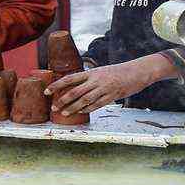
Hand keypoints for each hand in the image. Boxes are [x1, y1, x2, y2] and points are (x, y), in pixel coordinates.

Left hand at [47, 53, 175, 114]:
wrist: (137, 71)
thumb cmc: (118, 72)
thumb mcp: (101, 71)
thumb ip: (89, 78)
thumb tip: (75, 86)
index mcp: (92, 72)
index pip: (69, 78)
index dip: (56, 85)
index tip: (46, 91)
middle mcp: (96, 80)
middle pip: (75, 91)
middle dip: (62, 100)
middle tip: (54, 107)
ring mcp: (104, 88)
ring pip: (85, 100)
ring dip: (73, 107)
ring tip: (64, 113)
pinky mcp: (112, 96)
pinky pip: (97, 104)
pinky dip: (88, 109)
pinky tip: (81, 112)